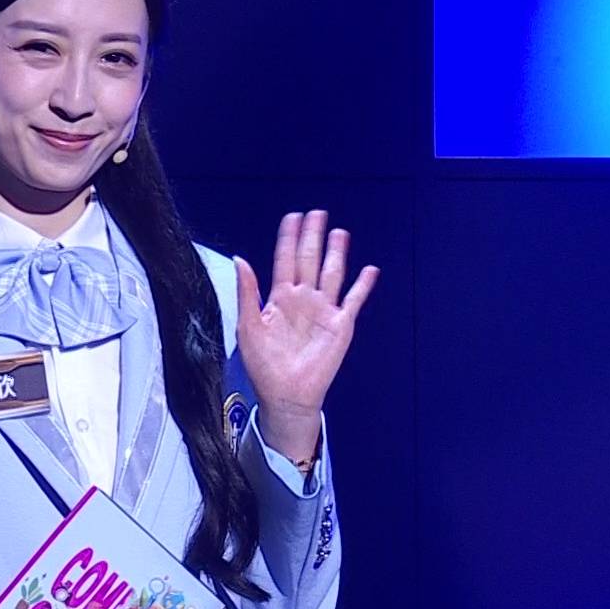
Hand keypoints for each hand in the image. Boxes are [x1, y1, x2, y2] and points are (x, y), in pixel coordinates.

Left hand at [233, 211, 379, 457]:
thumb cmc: (264, 365)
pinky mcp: (340, 325)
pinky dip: (363, 285)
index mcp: (279, 298)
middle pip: (309, 260)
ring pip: (332, 274)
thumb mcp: (248, 326)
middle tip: (317, 213)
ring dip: (336, 253)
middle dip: (313, 237)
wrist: (285, 395)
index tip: (292, 217)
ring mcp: (323, 311)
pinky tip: (369, 270)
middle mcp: (303, 299)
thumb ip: (247, 292)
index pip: (285, 260)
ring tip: (339, 232)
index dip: (288, 238)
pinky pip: (353, 300)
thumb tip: (240, 259)